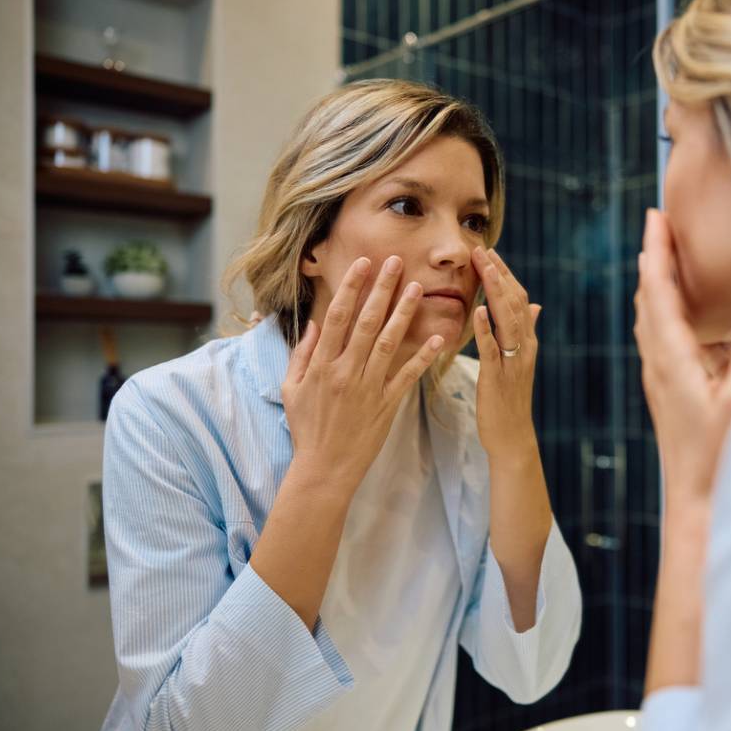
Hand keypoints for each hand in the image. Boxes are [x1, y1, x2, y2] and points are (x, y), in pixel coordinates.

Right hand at [282, 255, 444, 490]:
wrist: (324, 469)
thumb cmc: (307, 429)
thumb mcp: (291, 390)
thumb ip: (302, 355)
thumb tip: (314, 324)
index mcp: (321, 365)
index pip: (337, 316)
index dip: (351, 287)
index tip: (364, 264)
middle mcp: (345, 372)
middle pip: (365, 322)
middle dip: (381, 289)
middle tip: (396, 262)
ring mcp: (367, 388)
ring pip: (388, 343)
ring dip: (404, 314)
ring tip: (417, 288)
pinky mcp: (386, 406)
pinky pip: (407, 376)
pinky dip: (423, 357)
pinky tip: (438, 337)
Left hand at [470, 246, 540, 460]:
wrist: (513, 437)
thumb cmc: (510, 400)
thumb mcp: (518, 362)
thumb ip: (525, 331)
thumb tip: (535, 305)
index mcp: (526, 341)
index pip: (518, 299)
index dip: (505, 274)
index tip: (490, 251)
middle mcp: (524, 347)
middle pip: (514, 303)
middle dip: (499, 275)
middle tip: (482, 249)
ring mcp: (513, 362)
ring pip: (507, 320)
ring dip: (495, 292)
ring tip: (484, 268)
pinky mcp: (497, 378)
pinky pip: (492, 350)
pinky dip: (485, 329)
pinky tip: (477, 310)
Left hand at [636, 208, 730, 694]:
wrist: (698, 511)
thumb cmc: (723, 459)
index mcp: (673, 360)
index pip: (658, 290)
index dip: (657, 250)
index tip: (655, 216)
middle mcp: (659, 368)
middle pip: (647, 301)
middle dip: (652, 261)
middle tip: (658, 227)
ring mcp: (661, 386)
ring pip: (649, 324)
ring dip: (654, 289)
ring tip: (662, 264)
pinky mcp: (669, 402)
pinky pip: (657, 347)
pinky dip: (661, 320)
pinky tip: (674, 327)